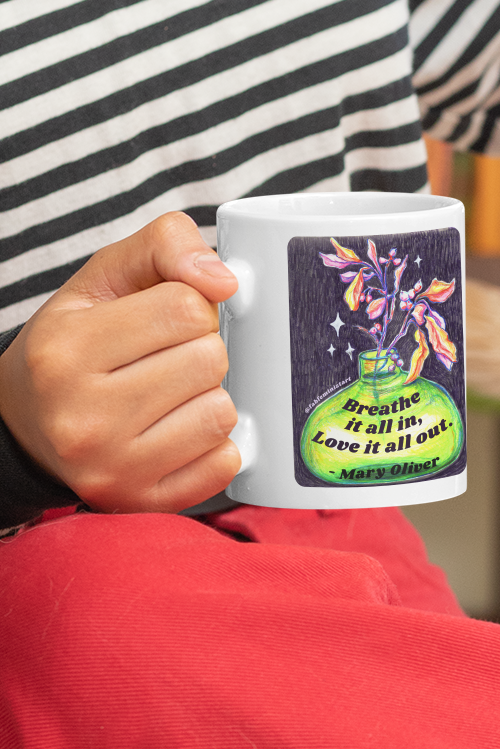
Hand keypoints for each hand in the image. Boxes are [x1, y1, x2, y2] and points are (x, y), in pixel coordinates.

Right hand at [0, 214, 239, 512]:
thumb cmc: (73, 344)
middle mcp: (82, 418)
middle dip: (200, 349)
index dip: (189, 306)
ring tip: (169, 394)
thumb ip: (166, 246)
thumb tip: (224, 281)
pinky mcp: (139, 502)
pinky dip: (213, 444)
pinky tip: (177, 430)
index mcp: (66, 350)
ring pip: (221, 413)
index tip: (164, 318)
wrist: (25, 426)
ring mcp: (111, 468)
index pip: (187, 309)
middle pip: (209, 360)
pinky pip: (223, 465)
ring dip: (207, 396)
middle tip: (165, 358)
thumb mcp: (103, 277)